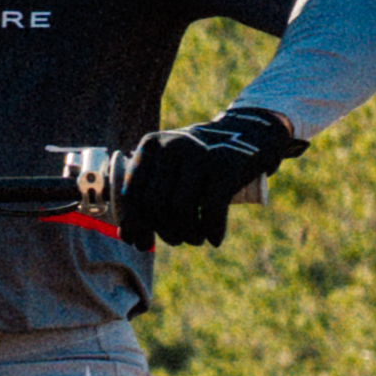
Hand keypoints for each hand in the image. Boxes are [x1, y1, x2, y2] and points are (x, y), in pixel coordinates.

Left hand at [111, 109, 305, 248]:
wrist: (248, 134)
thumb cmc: (199, 160)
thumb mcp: (169, 164)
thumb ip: (147, 192)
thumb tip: (127, 237)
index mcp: (151, 145)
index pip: (132, 192)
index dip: (133, 223)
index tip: (139, 242)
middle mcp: (173, 146)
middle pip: (154, 204)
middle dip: (162, 231)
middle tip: (174, 240)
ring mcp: (200, 155)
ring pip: (180, 209)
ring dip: (187, 234)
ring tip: (194, 239)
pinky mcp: (226, 167)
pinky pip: (211, 209)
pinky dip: (211, 231)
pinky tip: (213, 239)